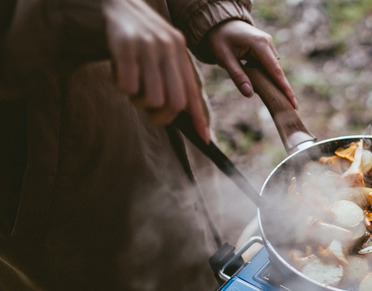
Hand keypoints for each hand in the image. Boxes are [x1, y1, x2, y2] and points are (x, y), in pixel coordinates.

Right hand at [103, 0, 209, 141]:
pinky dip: (121, 88)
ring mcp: (148, 46)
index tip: (205, 139)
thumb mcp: (160, 49)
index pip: (192, 91)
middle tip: (146, 110)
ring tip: (129, 86)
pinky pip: (128, 86)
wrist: (110, 1)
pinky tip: (116, 73)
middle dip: (161, 116)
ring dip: (138, 101)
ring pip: (152, 98)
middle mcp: (168, 47)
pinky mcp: (125, 45)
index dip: (199, 117)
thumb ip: (171, 74)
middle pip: (175, 102)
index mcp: (179, 50)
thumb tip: (180, 111)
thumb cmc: (135, 35)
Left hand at [206, 20, 297, 108]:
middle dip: (278, 87)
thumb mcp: (225, 58)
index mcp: (259, 44)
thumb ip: (238, 76)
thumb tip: (250, 94)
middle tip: (280, 104)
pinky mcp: (266, 46)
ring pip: (273, 68)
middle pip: (277, 71)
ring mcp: (268, 43)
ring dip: (267, 79)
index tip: (294, 104)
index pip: (275, 71)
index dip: (285, 89)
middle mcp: (268, 43)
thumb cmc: (220, 38)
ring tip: (256, 85)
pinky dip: (264, 73)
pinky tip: (254, 75)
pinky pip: (269, 64)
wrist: (219, 22)